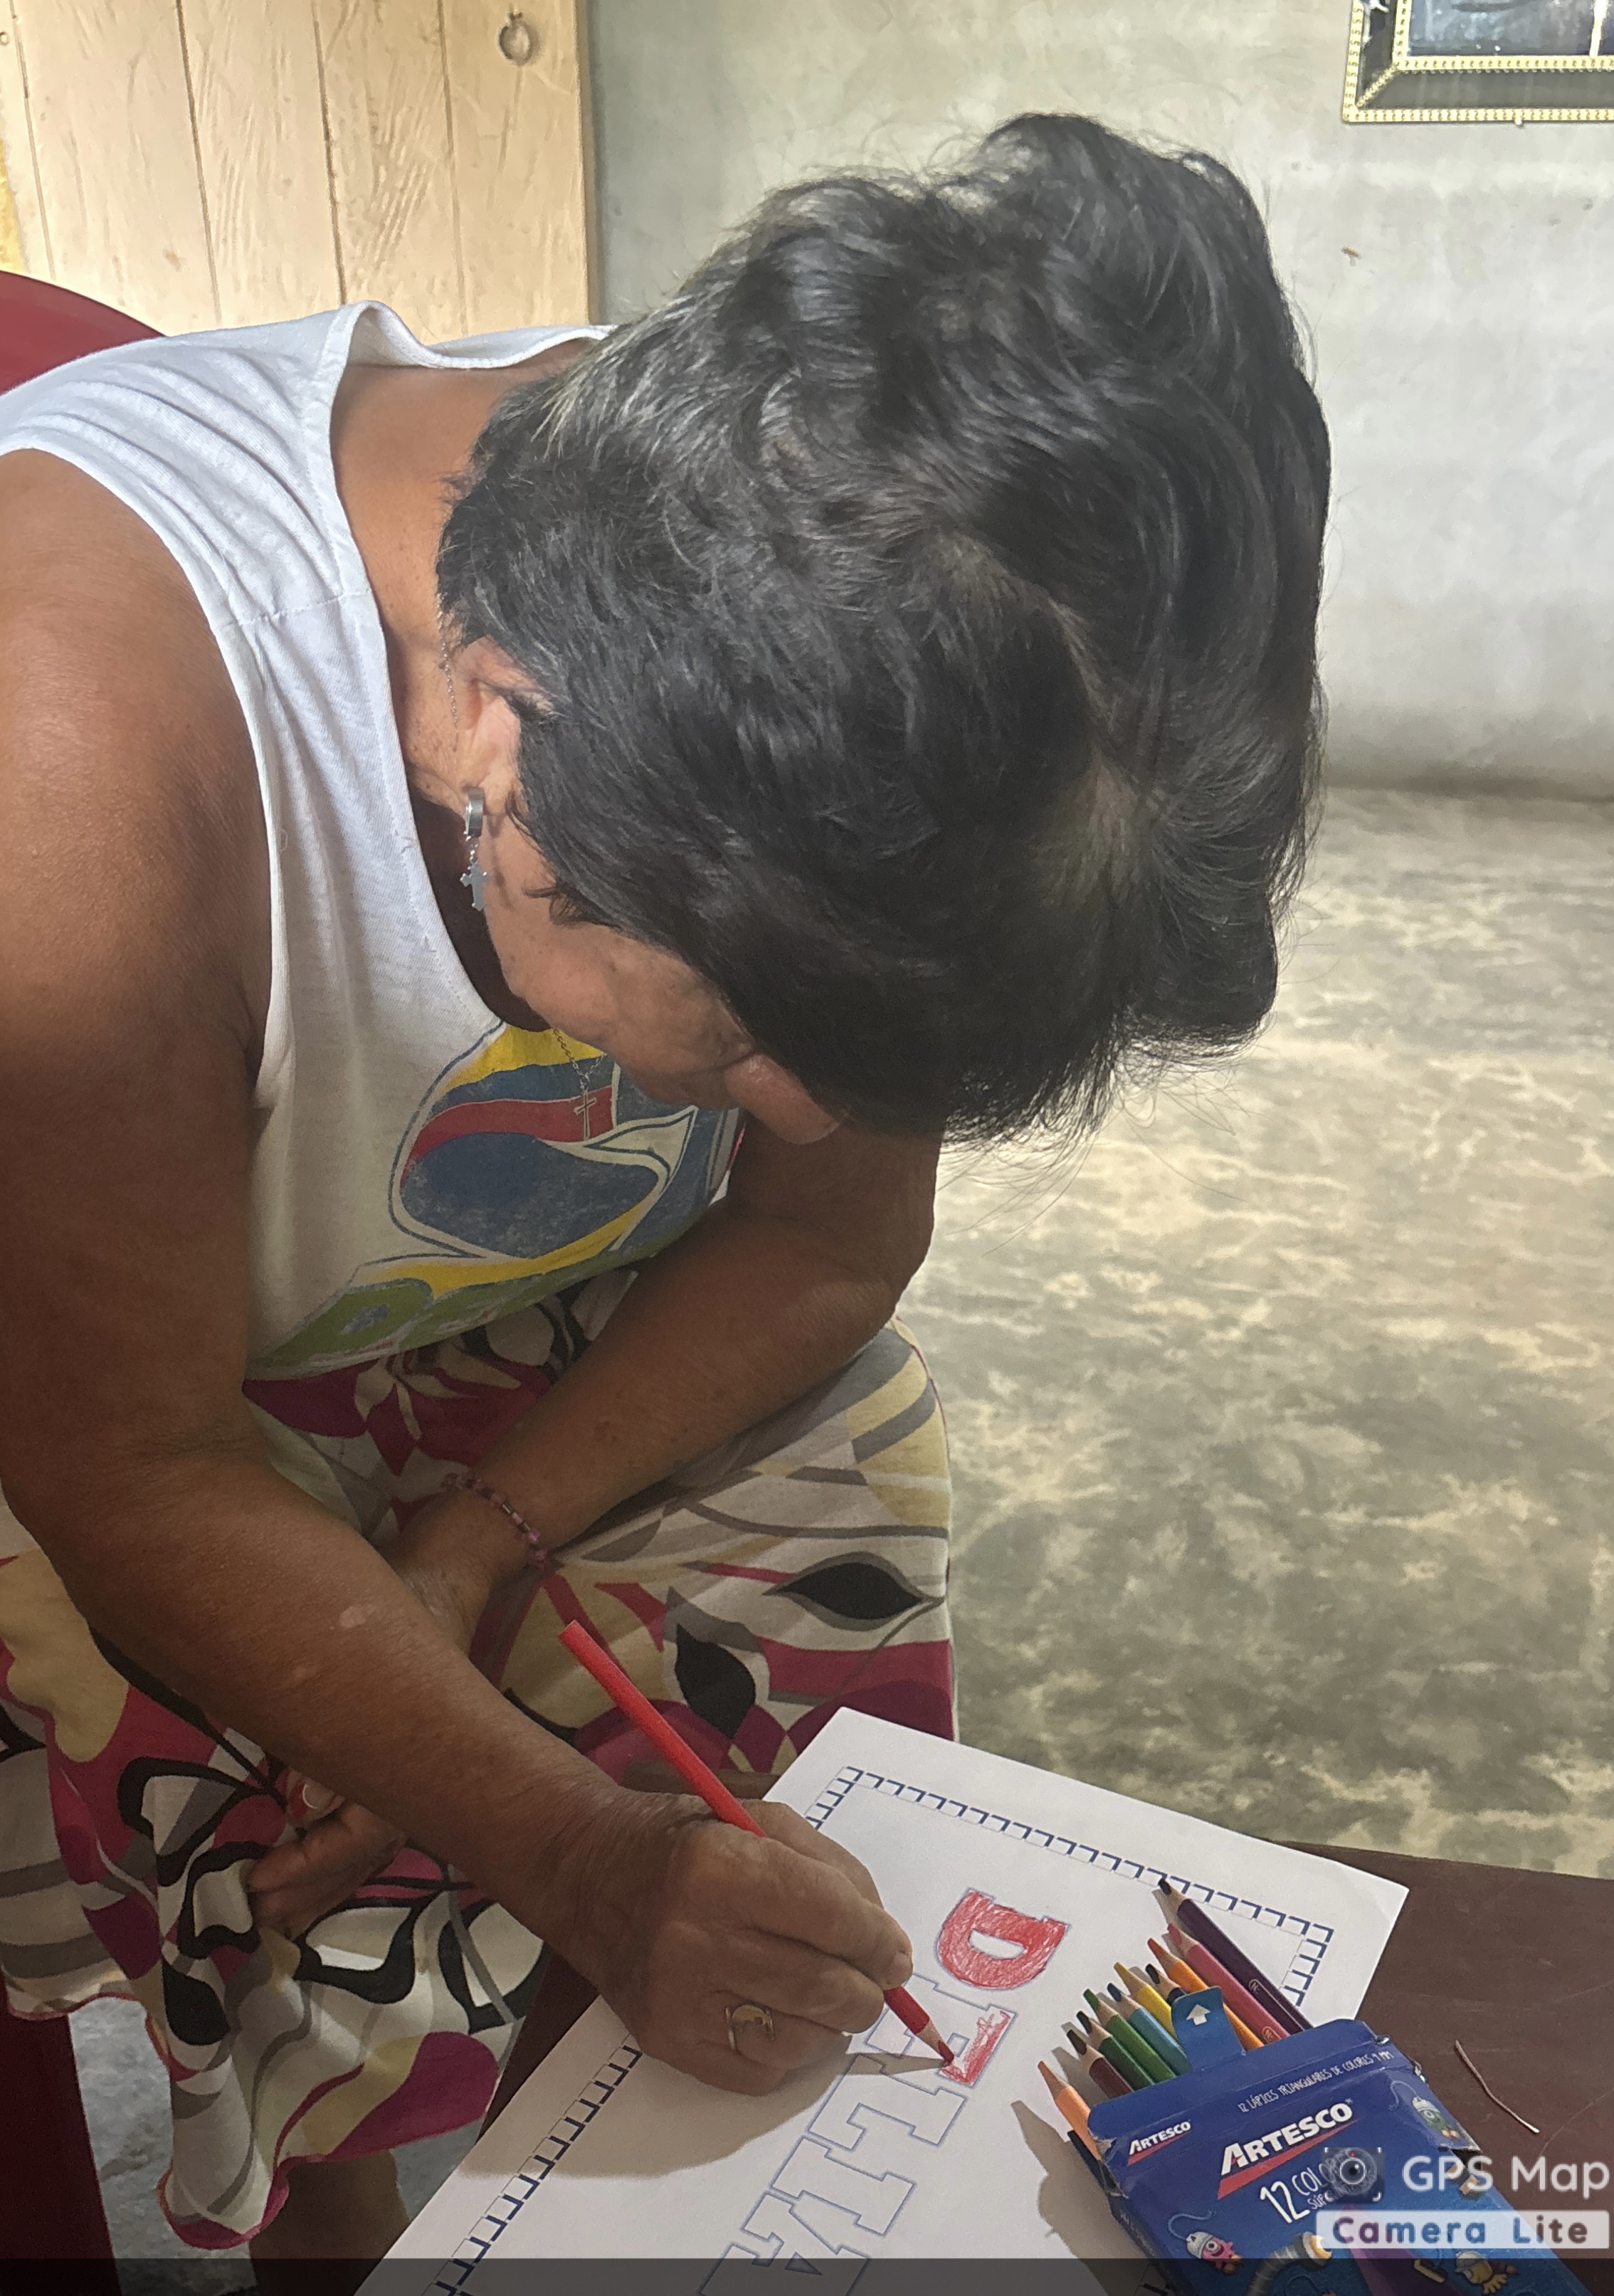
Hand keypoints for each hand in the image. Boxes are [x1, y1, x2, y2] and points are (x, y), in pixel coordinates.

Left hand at [248, 1531, 491, 1938]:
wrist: (448, 1572)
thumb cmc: (410, 1602)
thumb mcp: (370, 1641)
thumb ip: (333, 1711)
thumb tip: (303, 1800)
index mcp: (414, 1757)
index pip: (359, 1836)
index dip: (310, 1865)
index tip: (259, 1879)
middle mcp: (417, 1773)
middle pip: (362, 1854)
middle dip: (310, 1888)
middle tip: (257, 1918)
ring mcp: (414, 1767)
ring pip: (368, 1846)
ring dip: (323, 1882)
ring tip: (280, 1916)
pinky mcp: (405, 1756)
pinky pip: (370, 1822)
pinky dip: (338, 1853)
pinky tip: (311, 1868)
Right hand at [536, 1791, 914, 2096]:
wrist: (586, 1873)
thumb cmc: (683, 1840)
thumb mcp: (758, 1820)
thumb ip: (831, 1870)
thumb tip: (887, 1941)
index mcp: (720, 1866)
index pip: (830, 1917)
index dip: (879, 1941)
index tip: (895, 1953)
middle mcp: (695, 1937)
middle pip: (822, 1987)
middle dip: (867, 1990)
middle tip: (871, 1981)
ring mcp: (678, 1998)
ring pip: (799, 2040)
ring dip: (833, 2025)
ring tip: (827, 1997)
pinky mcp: (667, 2042)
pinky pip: (759, 2073)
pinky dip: (788, 2052)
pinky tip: (781, 2017)